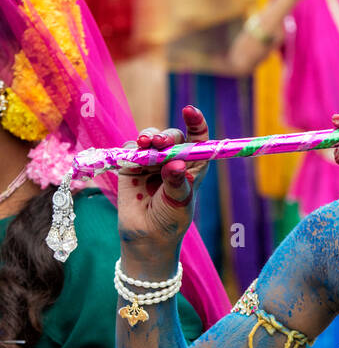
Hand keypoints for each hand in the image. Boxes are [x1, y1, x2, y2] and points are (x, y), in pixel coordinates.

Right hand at [116, 105, 209, 272]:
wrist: (146, 236)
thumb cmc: (171, 220)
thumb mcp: (179, 202)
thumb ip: (176, 181)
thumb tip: (176, 163)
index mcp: (194, 165)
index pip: (198, 137)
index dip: (195, 121)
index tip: (189, 111)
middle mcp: (174, 159)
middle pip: (171, 136)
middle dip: (165, 136)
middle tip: (159, 144)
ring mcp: (152, 161)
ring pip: (149, 139)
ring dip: (147, 139)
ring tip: (146, 146)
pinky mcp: (131, 165)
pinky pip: (130, 149)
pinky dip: (131, 151)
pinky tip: (132, 163)